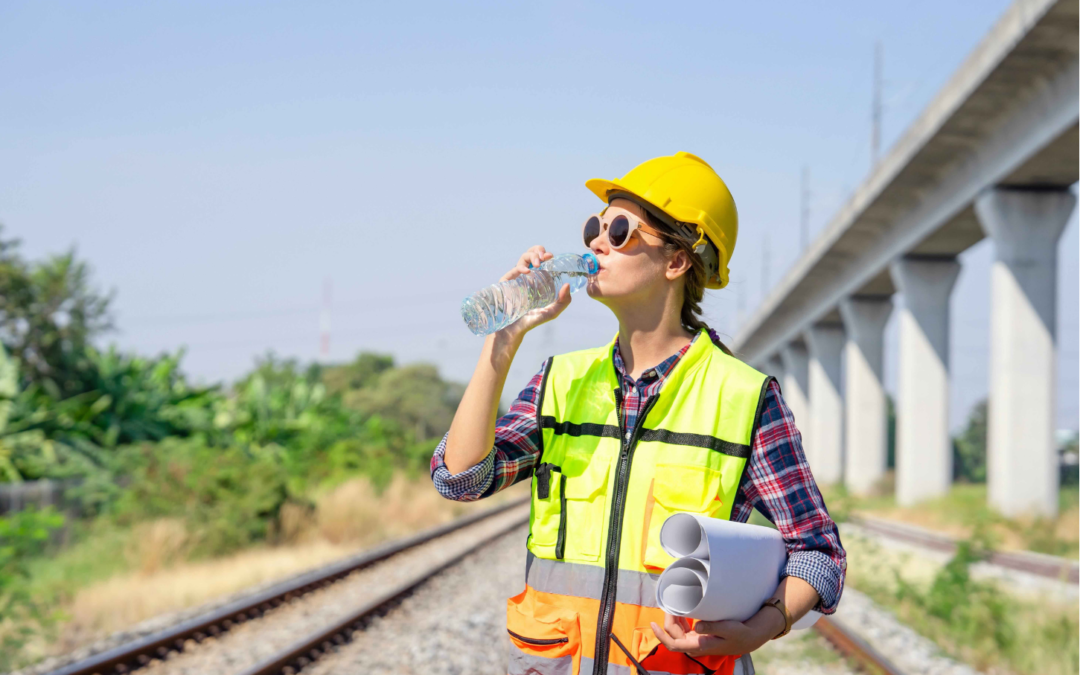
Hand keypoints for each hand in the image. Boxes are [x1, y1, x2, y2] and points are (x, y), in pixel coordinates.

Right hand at [496, 245, 572, 338]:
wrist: (514, 330)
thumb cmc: (531, 320)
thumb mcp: (551, 312)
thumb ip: (563, 302)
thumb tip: (567, 286)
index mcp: (537, 279)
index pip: (540, 260)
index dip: (545, 254)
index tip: (551, 256)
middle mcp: (526, 276)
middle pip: (531, 255)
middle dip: (537, 250)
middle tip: (545, 256)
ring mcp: (516, 278)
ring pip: (522, 259)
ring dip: (531, 256)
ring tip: (538, 263)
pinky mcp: (506, 283)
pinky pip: (513, 271)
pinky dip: (520, 268)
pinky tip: (527, 271)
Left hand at [650, 613, 772, 657]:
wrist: (747, 638)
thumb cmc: (738, 633)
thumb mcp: (727, 628)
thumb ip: (711, 627)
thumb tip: (696, 626)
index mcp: (699, 645)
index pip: (673, 644)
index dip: (661, 636)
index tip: (653, 624)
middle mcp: (695, 645)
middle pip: (673, 634)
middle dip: (668, 619)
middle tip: (669, 601)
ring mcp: (696, 641)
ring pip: (677, 631)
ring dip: (674, 618)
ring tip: (673, 602)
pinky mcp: (699, 636)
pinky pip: (684, 629)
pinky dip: (680, 619)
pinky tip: (680, 608)